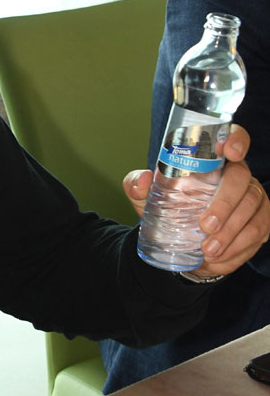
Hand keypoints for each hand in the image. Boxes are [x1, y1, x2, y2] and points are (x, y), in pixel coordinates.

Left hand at [123, 124, 269, 278]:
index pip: (234, 139)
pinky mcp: (261, 223)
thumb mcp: (148, 199)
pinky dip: (238, 247)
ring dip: (231, 231)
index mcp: (216, 162)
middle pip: (242, 180)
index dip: (237, 140)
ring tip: (208, 249)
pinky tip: (219, 256)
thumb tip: (143, 179)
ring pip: (253, 209)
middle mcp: (240, 176)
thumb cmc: (169, 212)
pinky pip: (257, 232)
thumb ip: (138, 186)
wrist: (182, 246)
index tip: (230, 152)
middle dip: (225, 203)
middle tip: (205, 225)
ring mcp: (255, 199)